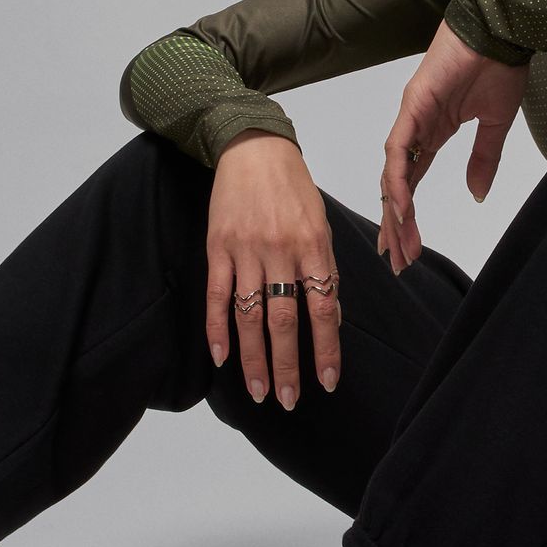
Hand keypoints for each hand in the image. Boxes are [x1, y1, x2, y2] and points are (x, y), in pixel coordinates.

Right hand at [206, 131, 342, 409]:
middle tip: (287, 399)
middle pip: (284, 320)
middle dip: (287, 365)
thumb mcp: (321, 224)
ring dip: (254, 358)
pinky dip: (218, 328)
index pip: (324, 308)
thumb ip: (323, 269)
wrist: (254, 147)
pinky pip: (217, 295)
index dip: (327, 349)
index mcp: (314, 245)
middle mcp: (280, 250)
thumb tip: (329, 318)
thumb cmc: (293, 189)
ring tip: (258, 390)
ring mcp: (246, 250)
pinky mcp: (218, 247)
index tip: (327, 381)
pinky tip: (221, 357)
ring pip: (249, 315)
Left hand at [378, 19, 527, 273]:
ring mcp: (411, 116)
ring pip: (394, 172)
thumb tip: (477, 194)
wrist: (503, 28)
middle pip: (399, 184)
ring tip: (399, 243)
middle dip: (397, 224)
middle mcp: (416, 127)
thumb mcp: (494, 124)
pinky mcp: (413, 105)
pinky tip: (401, 207)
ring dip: (395, 210)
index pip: (414, 181)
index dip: (409, 215)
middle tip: (397, 260)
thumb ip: (483, 160)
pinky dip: (398, 179)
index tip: (409, 247)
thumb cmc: (499, 65)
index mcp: (435, 132)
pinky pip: (400, 149)